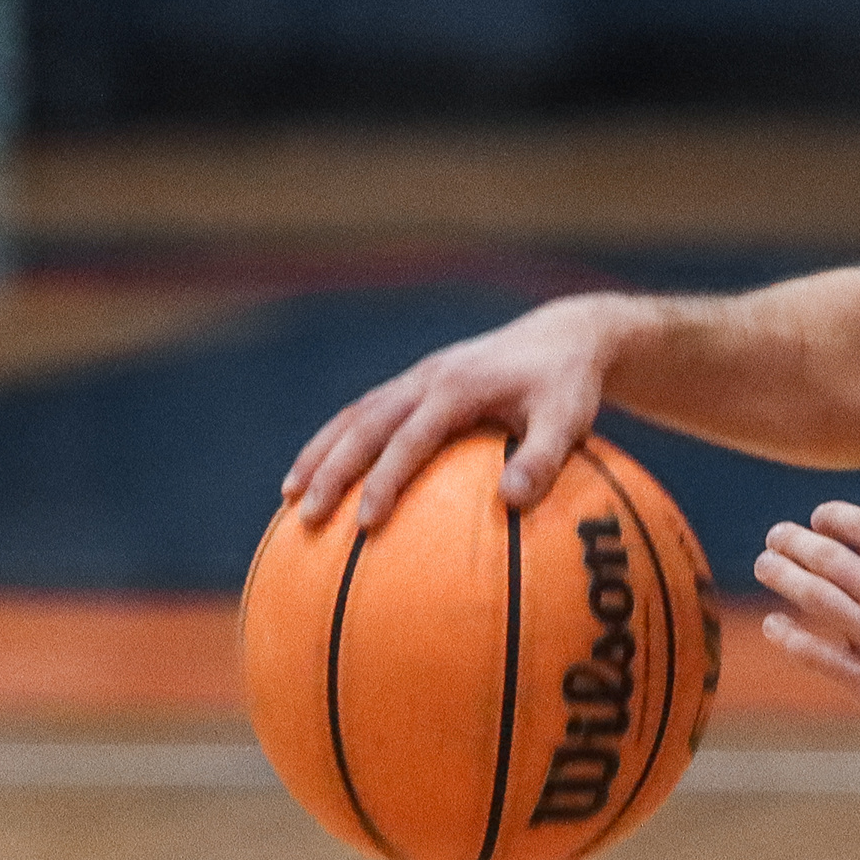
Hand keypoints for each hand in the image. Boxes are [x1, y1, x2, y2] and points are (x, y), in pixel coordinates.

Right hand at [284, 297, 624, 528]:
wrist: (565, 336)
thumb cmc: (569, 386)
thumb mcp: (569, 419)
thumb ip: (545, 458)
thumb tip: (512, 503)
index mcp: (459, 387)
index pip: (410, 439)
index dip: (385, 480)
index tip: (364, 523)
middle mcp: (427, 378)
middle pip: (364, 425)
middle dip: (330, 470)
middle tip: (306, 517)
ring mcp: (417, 378)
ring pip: (354, 415)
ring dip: (320, 453)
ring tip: (290, 497)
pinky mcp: (416, 384)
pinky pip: (366, 412)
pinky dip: (337, 441)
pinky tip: (322, 475)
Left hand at [756, 502, 859, 761]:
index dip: (833, 517)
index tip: (816, 518)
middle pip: (828, 557)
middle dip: (795, 542)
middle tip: (775, 537)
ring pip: (814, 596)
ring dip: (782, 576)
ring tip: (765, 566)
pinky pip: (815, 653)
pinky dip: (788, 635)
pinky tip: (772, 624)